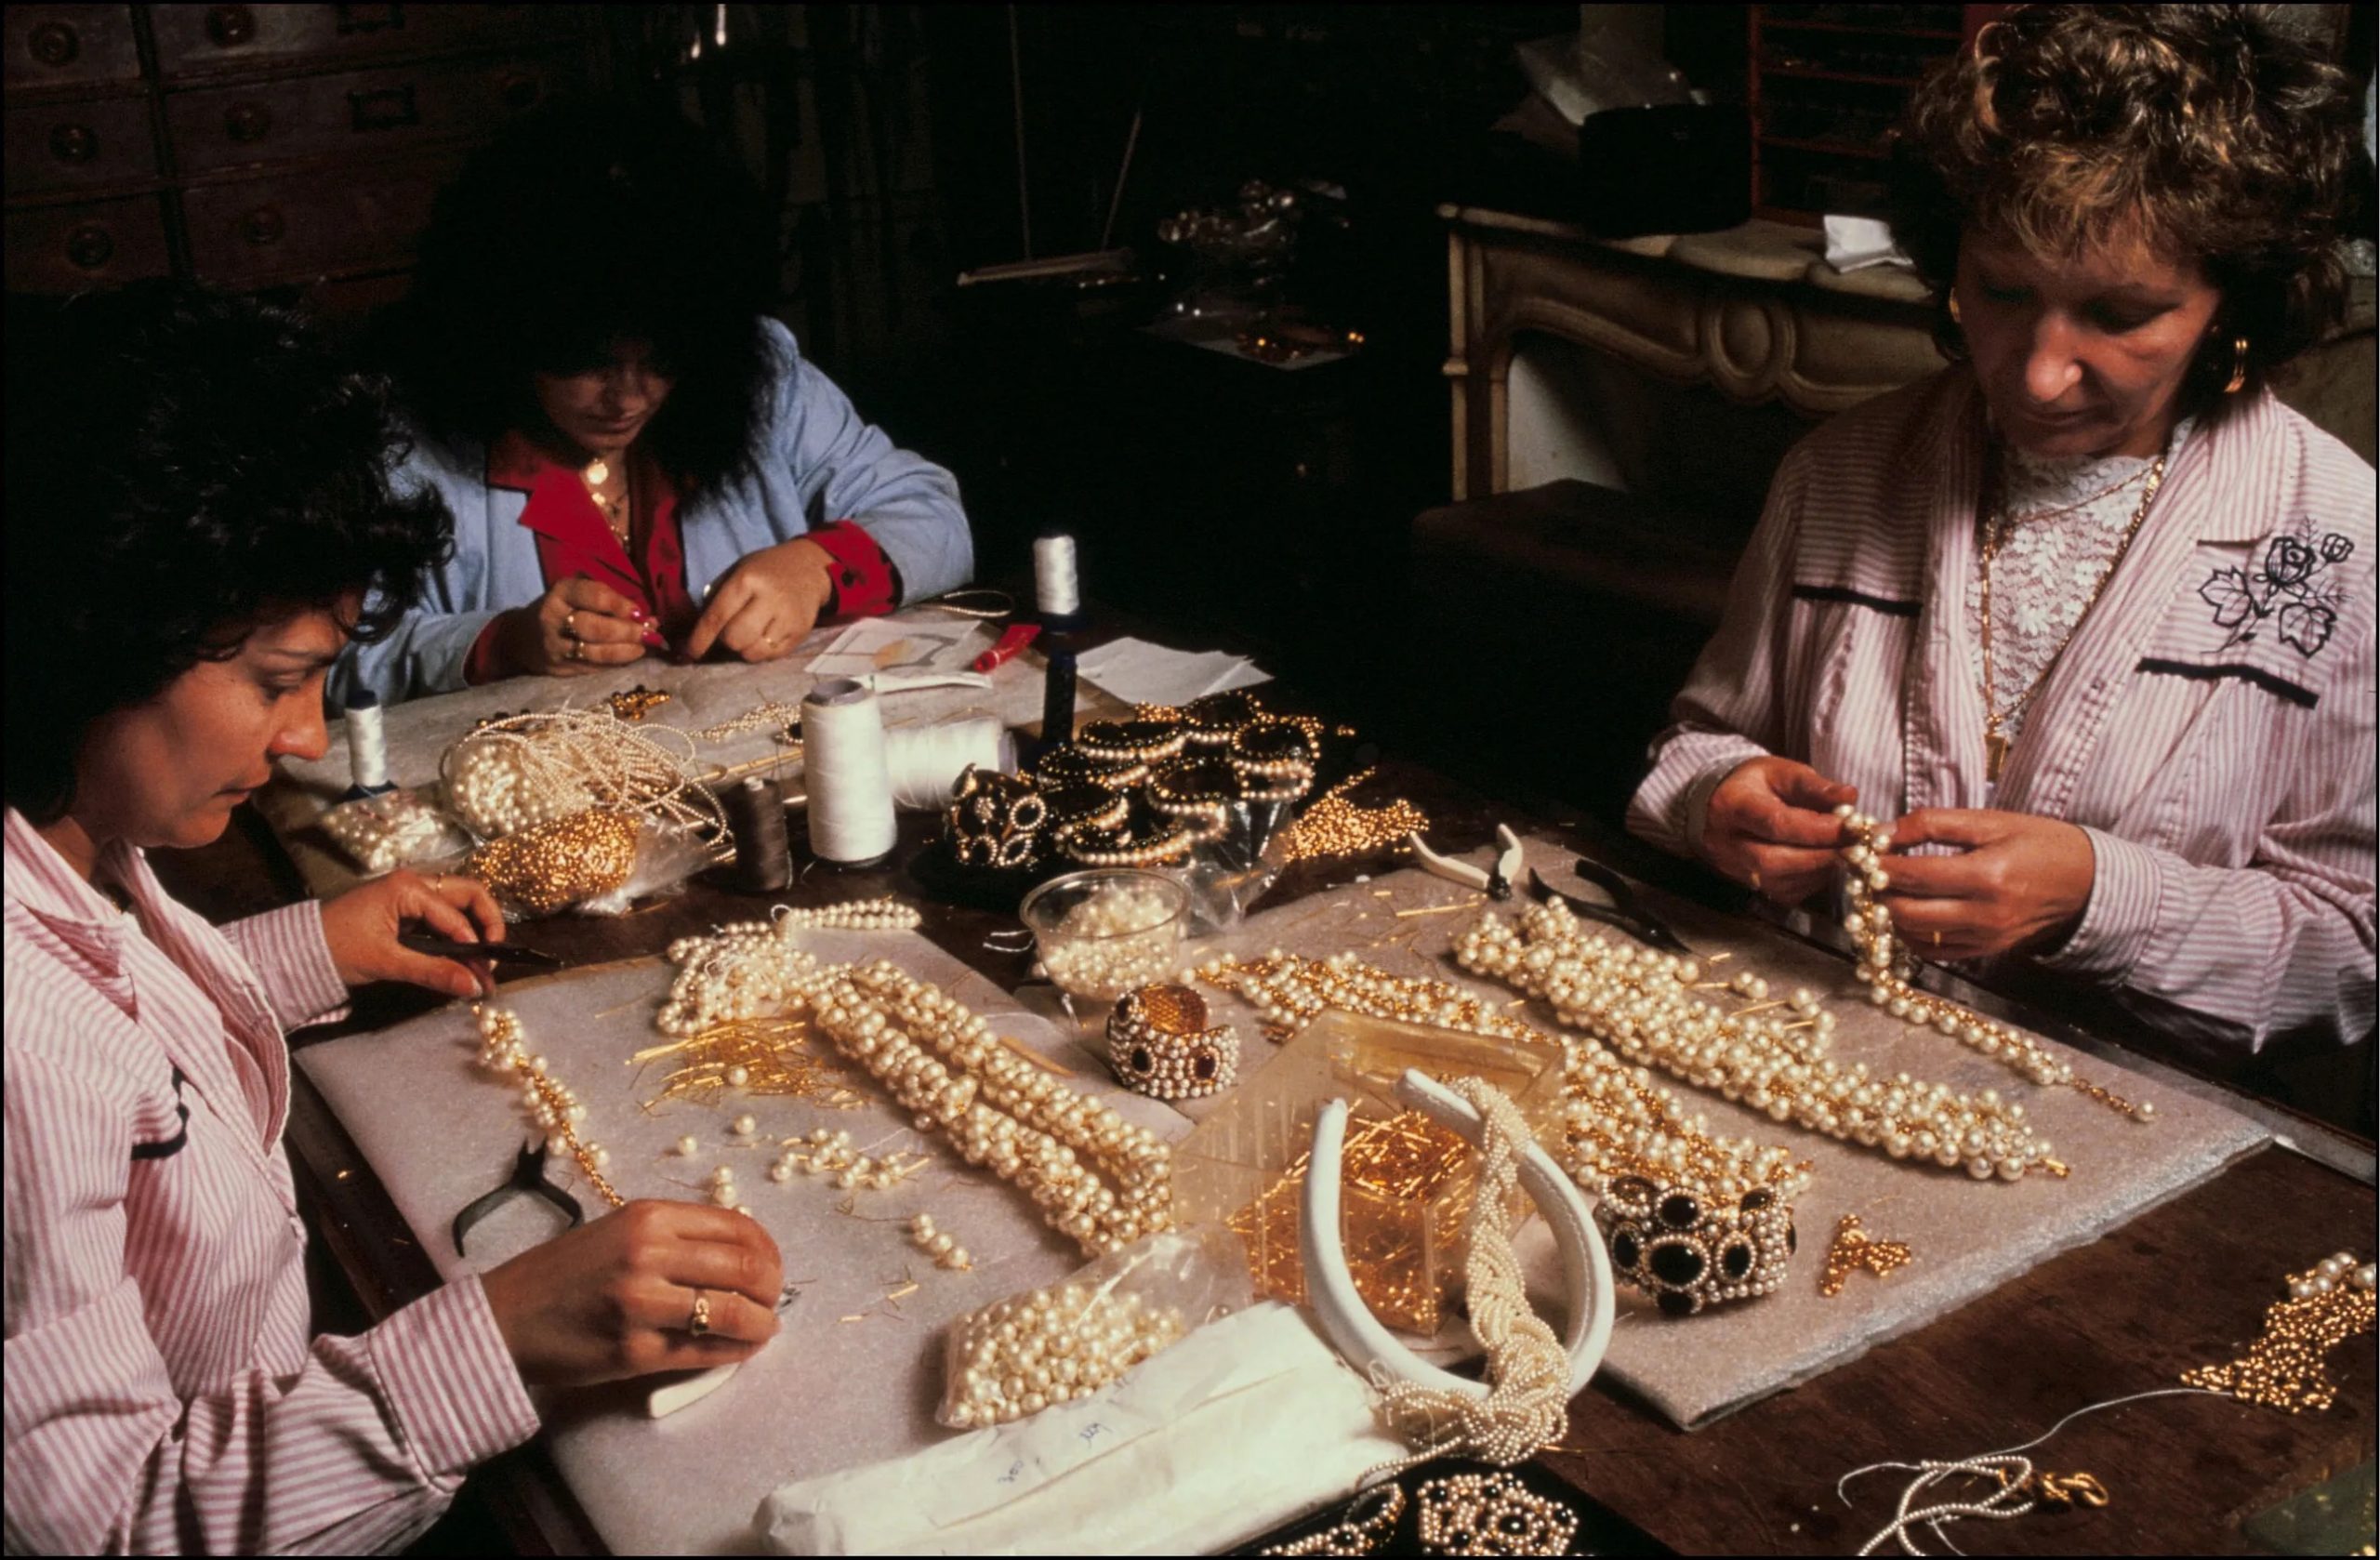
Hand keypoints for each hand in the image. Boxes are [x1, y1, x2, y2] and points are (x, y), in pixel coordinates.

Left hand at [318, 869, 505, 998]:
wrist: (297, 949)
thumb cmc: (337, 948)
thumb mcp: (387, 961)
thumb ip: (434, 971)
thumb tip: (475, 987)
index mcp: (408, 887)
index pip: (457, 915)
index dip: (475, 944)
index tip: (485, 975)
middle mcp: (416, 883)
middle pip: (469, 895)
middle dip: (488, 925)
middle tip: (494, 958)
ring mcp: (412, 895)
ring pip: (459, 906)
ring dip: (474, 932)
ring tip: (481, 965)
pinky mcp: (407, 910)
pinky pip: (443, 918)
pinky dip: (456, 937)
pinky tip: (461, 959)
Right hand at [480, 1200, 782, 1387]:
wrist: (505, 1317)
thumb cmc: (564, 1273)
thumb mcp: (619, 1231)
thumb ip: (675, 1236)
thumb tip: (742, 1252)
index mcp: (649, 1217)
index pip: (737, 1226)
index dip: (768, 1249)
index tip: (772, 1266)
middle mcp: (648, 1254)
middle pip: (746, 1268)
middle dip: (772, 1288)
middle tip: (773, 1300)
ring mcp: (642, 1304)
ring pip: (732, 1313)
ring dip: (762, 1324)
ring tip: (764, 1329)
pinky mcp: (634, 1352)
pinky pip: (704, 1352)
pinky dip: (735, 1351)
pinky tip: (742, 1349)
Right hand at [495, 577, 653, 677]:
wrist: (523, 637)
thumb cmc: (564, 610)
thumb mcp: (580, 595)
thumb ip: (612, 603)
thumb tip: (651, 621)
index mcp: (561, 592)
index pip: (593, 595)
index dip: (620, 605)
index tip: (640, 613)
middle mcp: (554, 618)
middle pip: (594, 627)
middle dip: (627, 632)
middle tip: (649, 634)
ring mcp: (555, 646)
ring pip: (594, 652)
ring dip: (625, 652)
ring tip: (642, 648)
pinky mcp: (559, 668)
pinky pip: (593, 668)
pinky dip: (615, 664)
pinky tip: (628, 659)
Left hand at [683, 538, 834, 663]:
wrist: (809, 568)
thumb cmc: (764, 571)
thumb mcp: (737, 571)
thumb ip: (716, 598)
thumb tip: (697, 634)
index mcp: (747, 580)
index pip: (717, 616)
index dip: (700, 639)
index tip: (690, 653)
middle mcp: (769, 599)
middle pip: (735, 639)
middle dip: (725, 641)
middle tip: (729, 632)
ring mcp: (788, 619)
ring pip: (752, 653)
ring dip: (743, 649)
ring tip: (748, 635)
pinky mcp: (800, 633)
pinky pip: (771, 656)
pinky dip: (761, 652)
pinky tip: (763, 637)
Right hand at [1703, 756, 1858, 904]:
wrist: (1719, 803)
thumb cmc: (1756, 783)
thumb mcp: (1783, 772)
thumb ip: (1814, 786)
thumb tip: (1849, 796)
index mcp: (1732, 805)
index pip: (1775, 823)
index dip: (1817, 829)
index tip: (1851, 827)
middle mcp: (1726, 842)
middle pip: (1774, 860)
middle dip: (1820, 856)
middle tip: (1856, 847)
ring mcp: (1733, 868)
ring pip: (1781, 881)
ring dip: (1819, 869)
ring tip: (1845, 852)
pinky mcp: (1747, 885)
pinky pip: (1785, 891)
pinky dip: (1812, 880)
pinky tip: (1825, 862)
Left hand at [1877, 808, 2095, 960]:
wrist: (2088, 883)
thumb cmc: (2041, 843)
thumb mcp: (1992, 821)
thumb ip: (1935, 824)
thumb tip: (1885, 832)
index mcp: (1987, 875)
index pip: (1914, 875)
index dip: (1878, 863)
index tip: (1859, 850)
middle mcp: (1984, 914)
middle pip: (1906, 911)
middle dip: (1878, 891)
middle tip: (1867, 870)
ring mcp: (1985, 938)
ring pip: (1914, 935)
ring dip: (1890, 913)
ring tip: (1883, 889)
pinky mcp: (1986, 951)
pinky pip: (1934, 951)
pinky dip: (1911, 934)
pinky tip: (1907, 912)